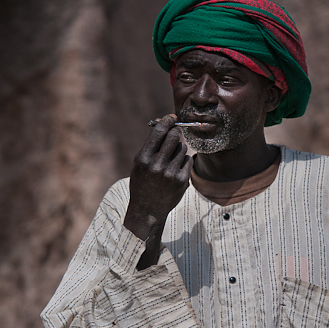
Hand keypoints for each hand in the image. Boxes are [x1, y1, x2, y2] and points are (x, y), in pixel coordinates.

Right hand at [124, 114, 192, 267]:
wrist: (147, 210)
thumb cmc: (143, 182)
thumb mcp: (140, 163)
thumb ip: (152, 145)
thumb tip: (167, 123)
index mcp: (143, 158)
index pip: (159, 132)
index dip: (167, 121)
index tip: (172, 118)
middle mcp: (157, 165)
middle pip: (174, 136)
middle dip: (175, 132)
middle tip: (175, 133)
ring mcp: (170, 173)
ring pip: (182, 148)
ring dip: (179, 149)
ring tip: (170, 159)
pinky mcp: (182, 181)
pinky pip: (188, 160)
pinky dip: (184, 161)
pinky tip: (175, 169)